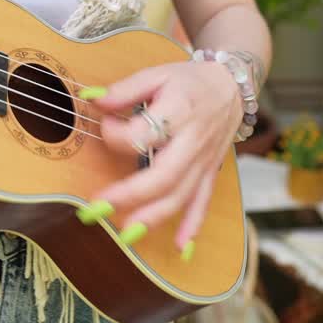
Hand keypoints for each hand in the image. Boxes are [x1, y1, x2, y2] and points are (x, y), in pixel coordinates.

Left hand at [89, 59, 243, 249]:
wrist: (231, 85)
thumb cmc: (189, 81)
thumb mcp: (157, 74)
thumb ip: (124, 90)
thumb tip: (92, 100)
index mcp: (178, 111)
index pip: (142, 133)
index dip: (115, 133)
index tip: (102, 124)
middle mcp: (192, 140)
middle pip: (163, 175)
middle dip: (130, 195)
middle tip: (97, 206)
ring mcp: (203, 160)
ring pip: (180, 195)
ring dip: (153, 217)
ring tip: (125, 233)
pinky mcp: (210, 172)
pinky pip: (203, 202)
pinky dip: (193, 226)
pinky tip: (182, 248)